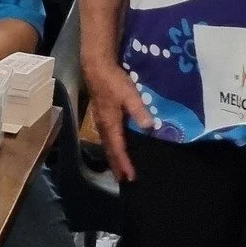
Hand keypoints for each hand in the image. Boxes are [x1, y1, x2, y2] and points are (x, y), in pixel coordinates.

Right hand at [81, 50, 152, 182]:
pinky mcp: (100, 114)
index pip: (118, 149)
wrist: (96, 66)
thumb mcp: (129, 94)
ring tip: (118, 168)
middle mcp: (103, 125)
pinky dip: (110, 147)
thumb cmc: (113, 80)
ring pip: (106, 144)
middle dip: (116, 165)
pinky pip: (105, 137)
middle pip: (109, 150)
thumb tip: (150, 127)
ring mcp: (100, 120)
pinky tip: (114, 145)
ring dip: (112, 157)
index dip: (124, 163)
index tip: (130, 177)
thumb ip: (139, 110)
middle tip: (122, 180)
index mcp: (110, 123)